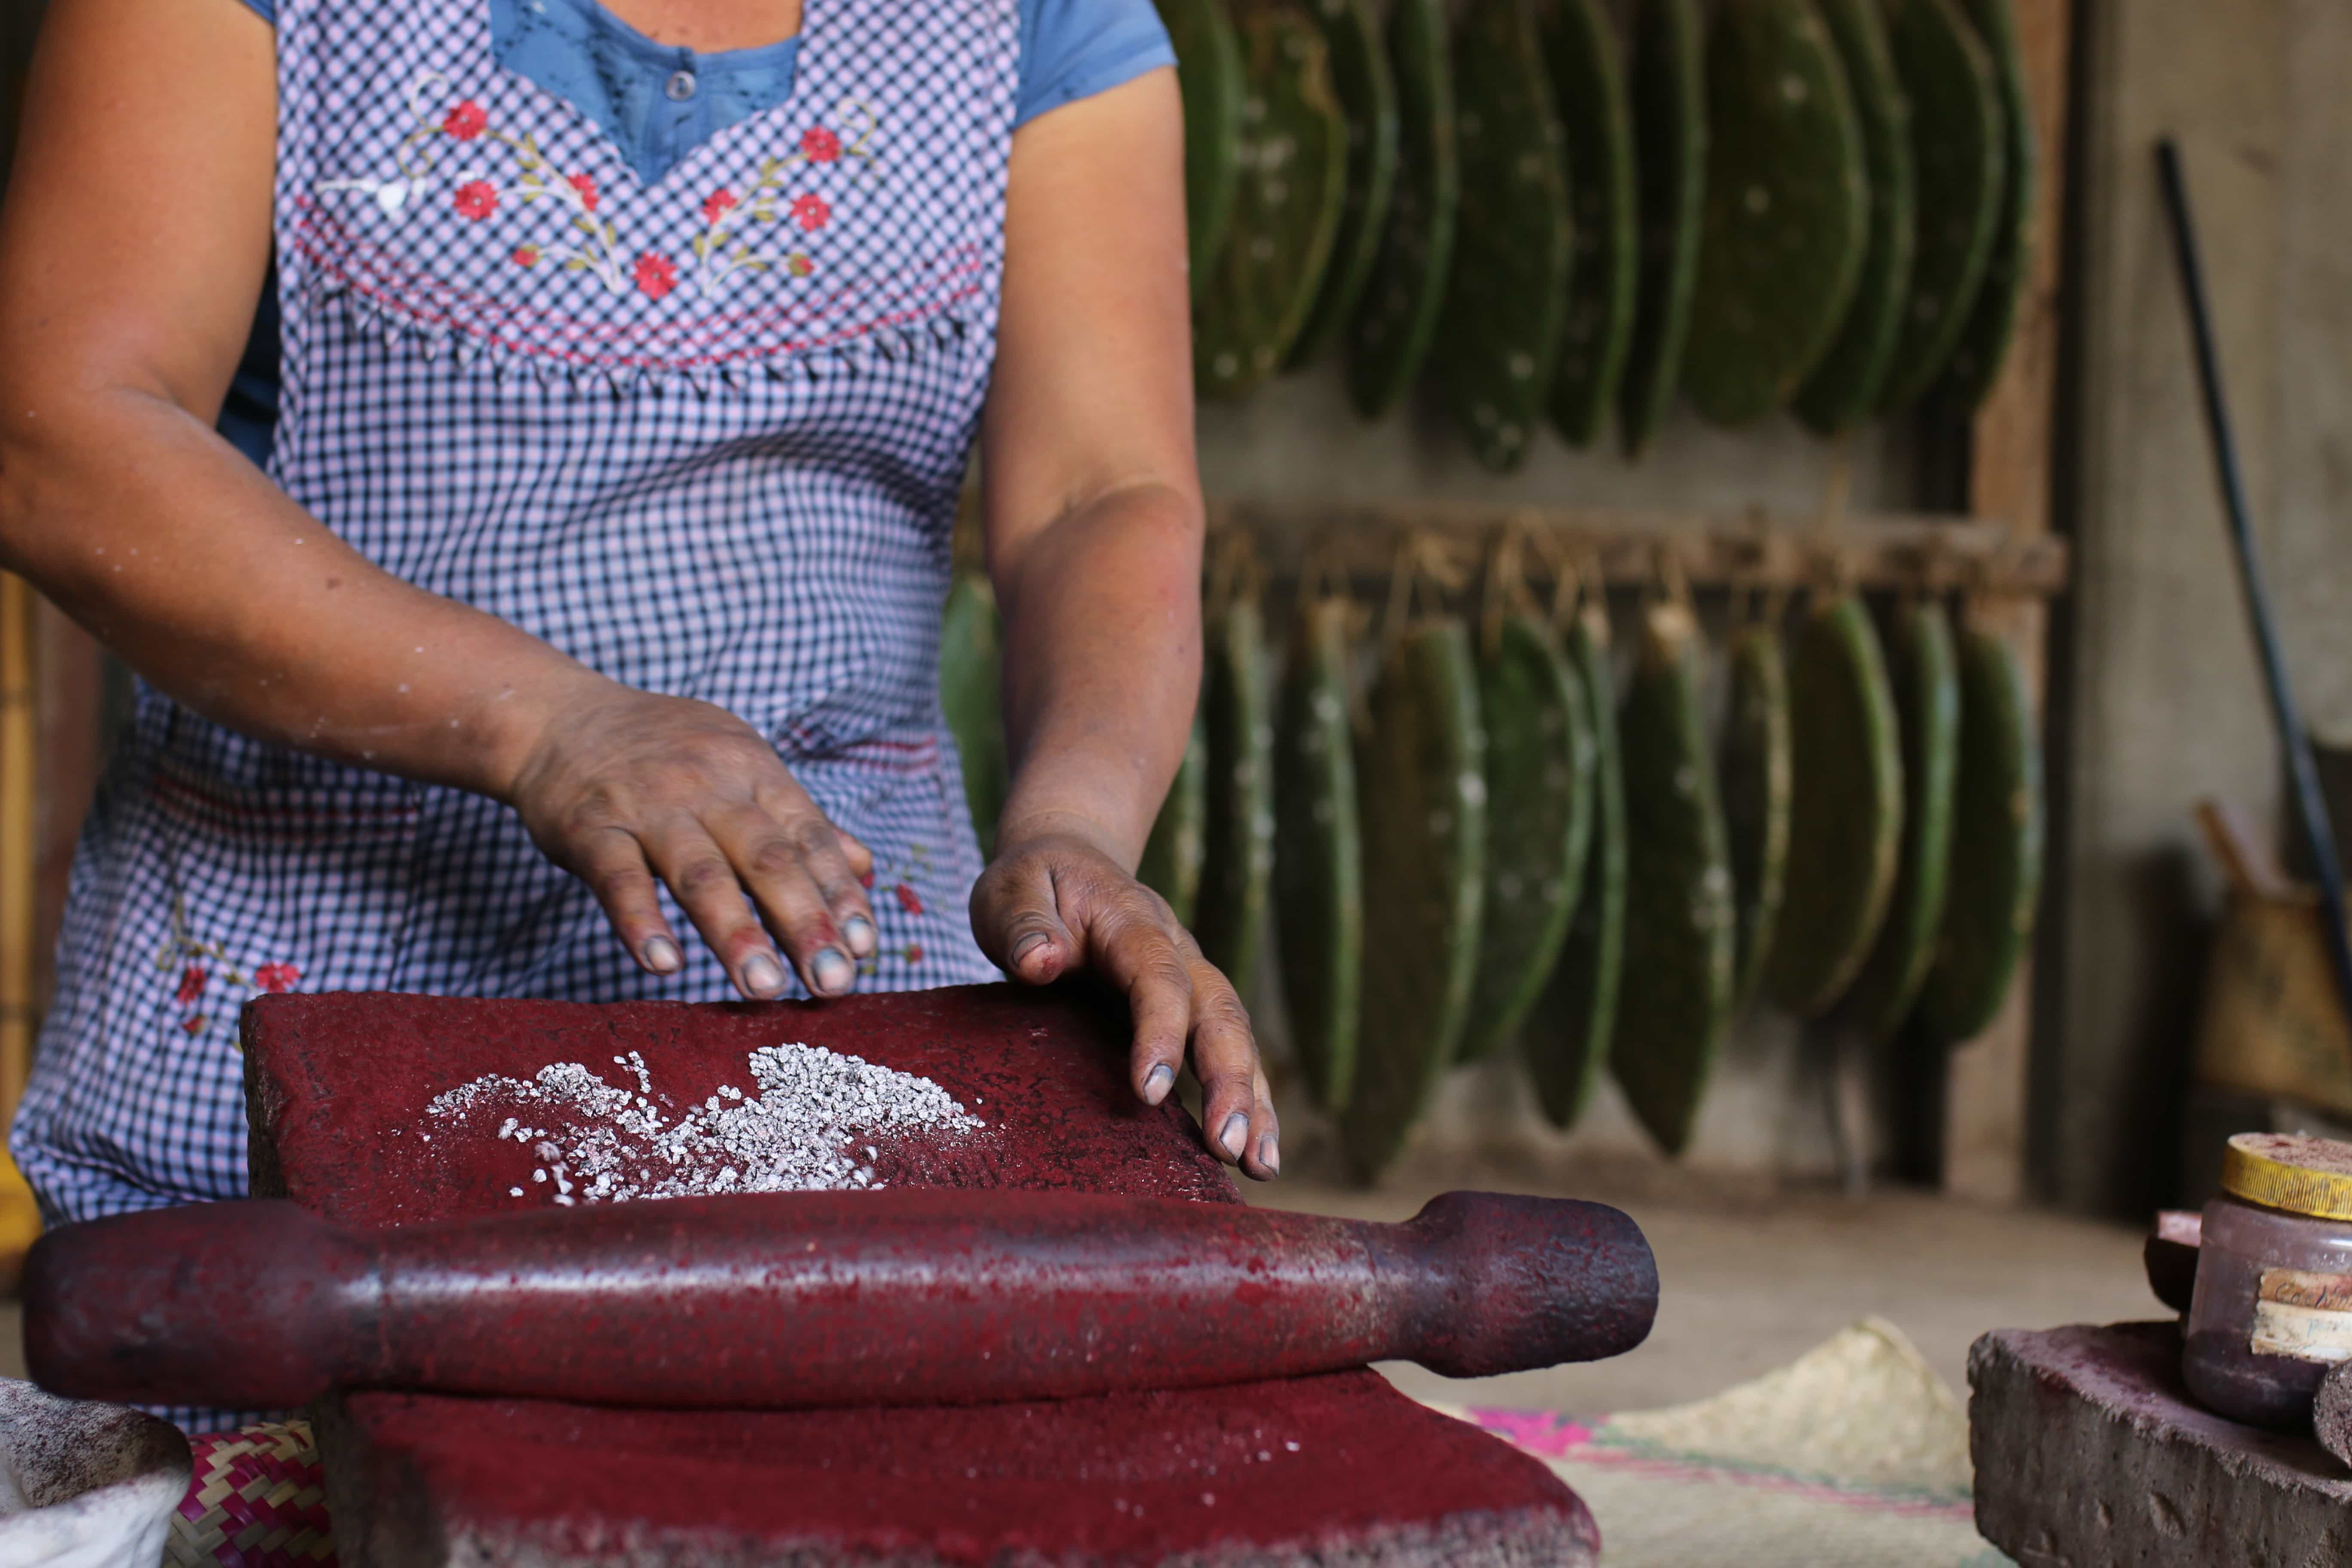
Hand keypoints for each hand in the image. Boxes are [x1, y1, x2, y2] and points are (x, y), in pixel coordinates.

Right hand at [504, 678, 879, 998]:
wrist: (560, 717)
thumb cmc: (664, 752)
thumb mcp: (741, 765)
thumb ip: (798, 821)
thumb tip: (865, 868)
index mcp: (753, 770)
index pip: (808, 837)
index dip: (840, 893)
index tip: (864, 947)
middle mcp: (707, 785)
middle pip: (766, 858)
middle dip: (804, 922)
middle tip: (832, 982)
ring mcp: (647, 805)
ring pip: (699, 873)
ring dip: (735, 933)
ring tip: (764, 988)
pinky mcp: (590, 827)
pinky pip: (617, 878)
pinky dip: (641, 921)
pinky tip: (664, 964)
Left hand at [971, 822, 1277, 1179]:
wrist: (1069, 860)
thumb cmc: (1034, 884)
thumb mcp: (1011, 890)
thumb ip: (1023, 924)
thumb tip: (1041, 962)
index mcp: (1131, 920)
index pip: (1157, 974)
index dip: (1160, 1030)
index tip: (1149, 1091)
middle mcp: (1177, 950)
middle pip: (1218, 1010)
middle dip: (1228, 1079)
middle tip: (1228, 1145)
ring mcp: (1192, 980)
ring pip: (1236, 1035)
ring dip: (1252, 1099)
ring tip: (1259, 1164)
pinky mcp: (1192, 1010)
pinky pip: (1230, 1053)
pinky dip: (1249, 1101)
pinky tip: (1256, 1156)